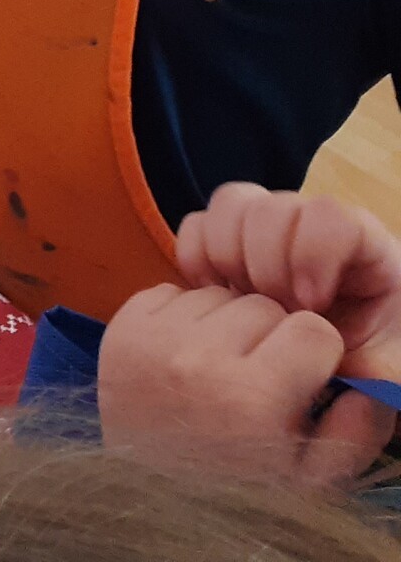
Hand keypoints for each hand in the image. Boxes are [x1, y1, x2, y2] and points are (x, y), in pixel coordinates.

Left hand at [101, 283, 393, 485]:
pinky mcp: (119, 330)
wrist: (150, 492)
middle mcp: (198, 361)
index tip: (301, 377)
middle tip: (258, 374)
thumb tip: (372, 383)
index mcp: (253, 396)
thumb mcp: (312, 479)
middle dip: (271, 335)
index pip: (312, 329)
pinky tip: (185, 354)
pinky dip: (183, 316)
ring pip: (217, 294)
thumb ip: (355, 431)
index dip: (314, 353)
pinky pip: (170, 291)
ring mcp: (153, 341)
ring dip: (226, 323)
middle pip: (263, 305)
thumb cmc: (239, 485)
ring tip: (220, 367)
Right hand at [180, 182, 400, 377]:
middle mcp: (308, 223)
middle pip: (272, 208)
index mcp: (361, 243)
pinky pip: (197, 226)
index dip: (312, 253)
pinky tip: (220, 300)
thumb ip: (377, 372)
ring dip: (230, 260)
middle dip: (266, 266)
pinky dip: (199, 261)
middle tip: (277, 313)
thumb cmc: (369, 358)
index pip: (329, 214)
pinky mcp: (226, 240)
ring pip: (231, 206)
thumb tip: (348, 373)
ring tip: (247, 307)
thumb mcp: (385, 369)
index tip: (311, 306)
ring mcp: (264, 226)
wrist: (338, 360)